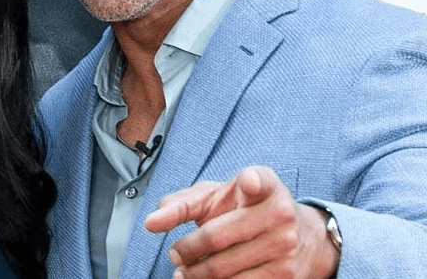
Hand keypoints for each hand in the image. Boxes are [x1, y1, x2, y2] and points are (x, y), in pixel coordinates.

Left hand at [144, 166, 338, 278]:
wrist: (296, 235)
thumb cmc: (243, 209)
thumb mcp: (216, 197)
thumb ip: (182, 204)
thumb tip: (152, 222)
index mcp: (265, 185)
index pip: (259, 180)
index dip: (252, 181)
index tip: (247, 182)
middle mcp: (280, 212)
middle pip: (216, 236)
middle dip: (186, 250)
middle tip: (174, 255)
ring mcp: (285, 245)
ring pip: (224, 269)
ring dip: (195, 274)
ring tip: (184, 271)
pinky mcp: (286, 274)